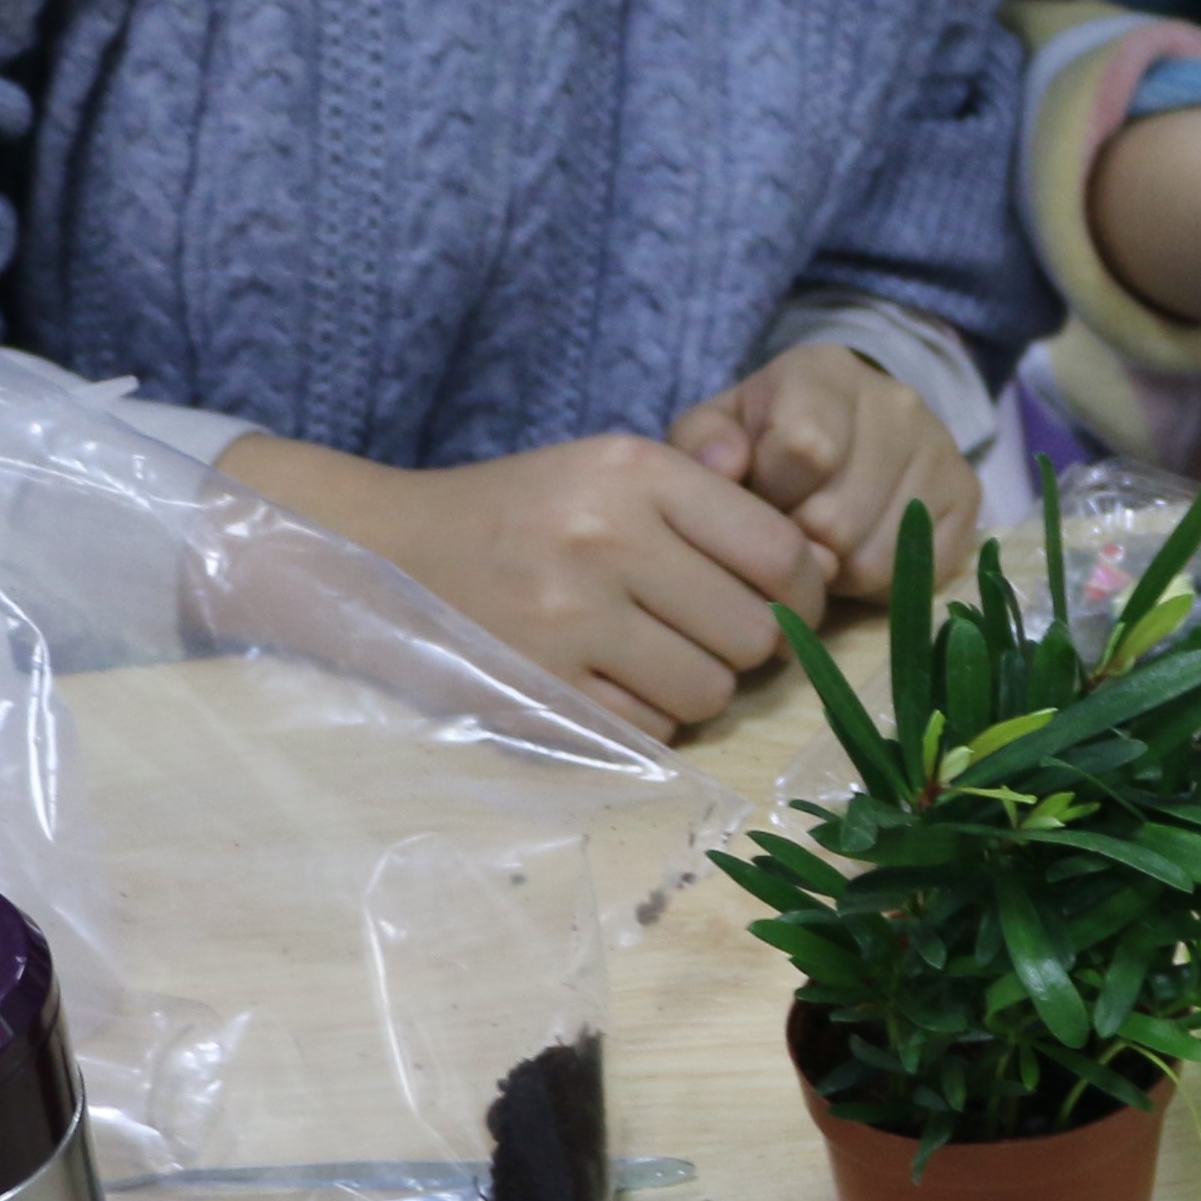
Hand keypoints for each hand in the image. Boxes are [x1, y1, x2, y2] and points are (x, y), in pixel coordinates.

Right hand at [219, 428, 830, 736]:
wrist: (383, 550)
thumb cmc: (519, 514)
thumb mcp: (608, 474)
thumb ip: (708, 510)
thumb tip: (816, 576)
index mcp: (636, 472)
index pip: (780, 552)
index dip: (801, 596)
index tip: (784, 610)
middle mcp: (607, 537)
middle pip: (753, 634)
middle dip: (744, 650)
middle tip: (703, 639)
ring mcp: (569, 617)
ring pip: (709, 691)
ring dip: (695, 690)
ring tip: (650, 662)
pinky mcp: (537, 685)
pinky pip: (648, 728)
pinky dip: (644, 720)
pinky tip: (607, 685)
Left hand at [669, 344, 978, 584]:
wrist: (842, 431)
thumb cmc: (761, 441)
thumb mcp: (715, 433)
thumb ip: (701, 447)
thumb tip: (725, 466)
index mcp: (825, 372)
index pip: (804, 450)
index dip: (771, 496)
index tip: (760, 496)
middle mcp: (896, 400)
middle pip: (837, 519)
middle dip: (798, 544)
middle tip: (790, 530)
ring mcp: (941, 447)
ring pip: (875, 557)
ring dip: (836, 570)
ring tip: (823, 542)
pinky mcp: (969, 494)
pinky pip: (917, 573)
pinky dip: (880, 582)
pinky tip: (862, 549)